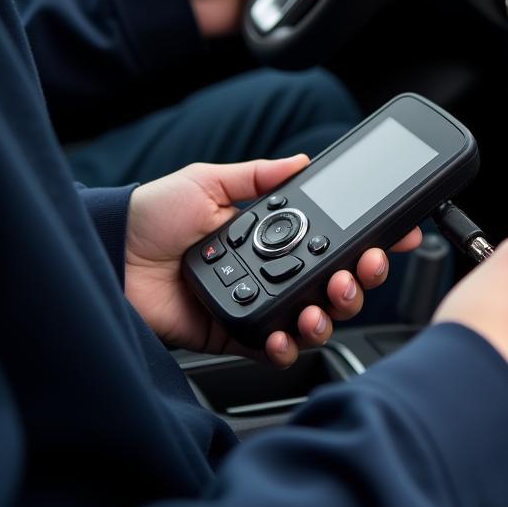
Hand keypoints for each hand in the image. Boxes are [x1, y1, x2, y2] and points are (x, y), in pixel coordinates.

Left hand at [125, 155, 421, 366]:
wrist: (110, 254)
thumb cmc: (154, 215)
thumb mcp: (209, 181)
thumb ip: (258, 176)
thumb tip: (303, 160)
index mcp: (274, 233)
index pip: (335, 236)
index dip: (370, 238)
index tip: (397, 234)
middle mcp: (275, 269)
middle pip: (338, 281)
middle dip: (363, 278)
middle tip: (364, 268)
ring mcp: (260, 302)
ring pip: (316, 316)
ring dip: (333, 311)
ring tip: (326, 302)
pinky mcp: (237, 334)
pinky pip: (275, 346)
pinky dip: (288, 344)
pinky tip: (289, 332)